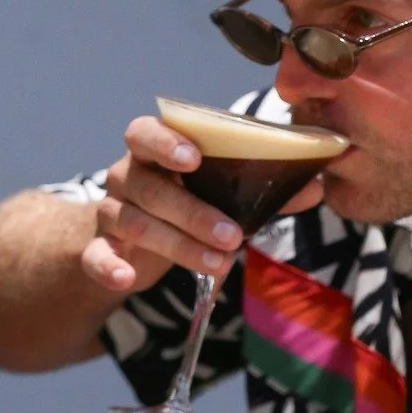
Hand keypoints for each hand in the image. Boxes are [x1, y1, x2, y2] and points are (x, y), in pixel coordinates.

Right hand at [80, 115, 323, 296]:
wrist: (139, 238)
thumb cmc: (190, 200)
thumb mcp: (227, 192)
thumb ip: (266, 187)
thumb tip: (316, 186)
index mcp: (154, 149)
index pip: (146, 132)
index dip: (166, 142)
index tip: (195, 159)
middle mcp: (127, 175)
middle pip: (151, 187)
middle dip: (194, 212)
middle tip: (234, 235)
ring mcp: (111, 210)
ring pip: (136, 223)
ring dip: (178, 245)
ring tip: (220, 264)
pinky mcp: (101, 247)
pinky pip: (95, 256)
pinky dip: (109, 267)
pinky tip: (128, 280)